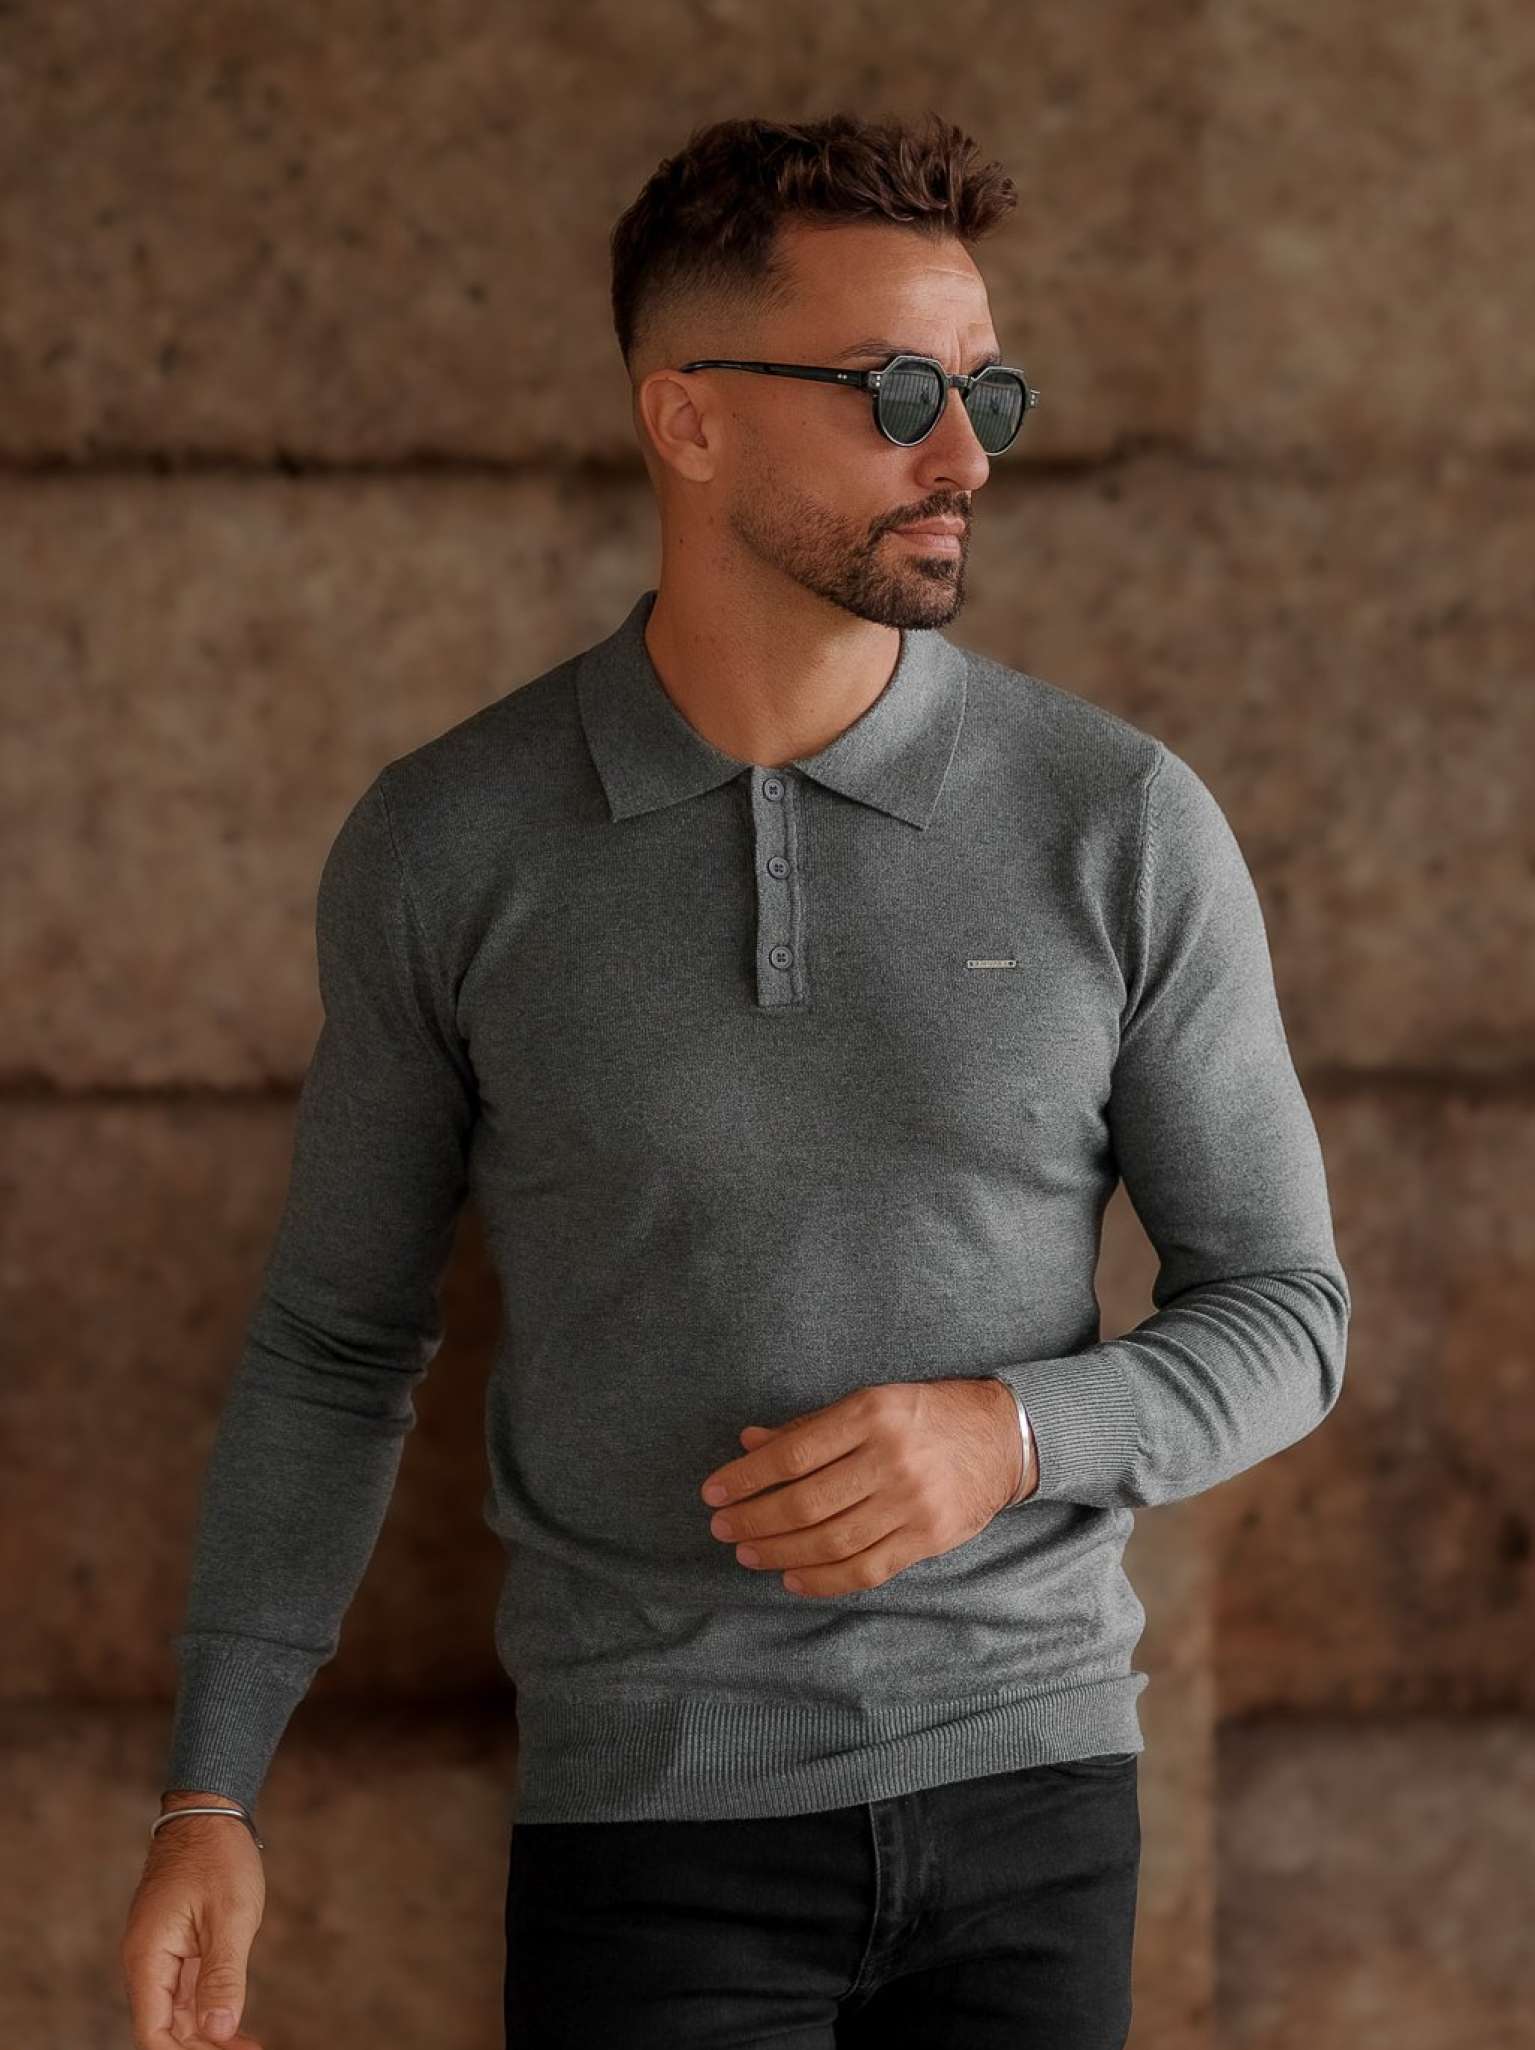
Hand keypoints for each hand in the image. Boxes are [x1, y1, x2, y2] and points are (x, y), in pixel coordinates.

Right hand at [121, 1810, 266, 2047]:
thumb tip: (219, 2031)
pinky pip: (185, 1991)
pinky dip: (208, 2010)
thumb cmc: (218, 1857)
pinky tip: (235, 2024)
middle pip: (164, 2029)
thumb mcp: (229, 1916)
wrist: (209, 1810)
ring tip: (248, 2046)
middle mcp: (145, 1961)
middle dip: (202, 2048)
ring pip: (175, 2013)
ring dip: (207, 2035)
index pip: (153, 2033)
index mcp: (148, 1957)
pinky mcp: (175, 1945)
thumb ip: (222, 1976)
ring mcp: (160, 1953)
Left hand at [699, 1378, 1030, 1598]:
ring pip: (831, 1541)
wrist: (1000, 1438)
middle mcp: (890, 1458)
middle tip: (722, 1528)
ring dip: (779, 1552)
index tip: (713, 1492)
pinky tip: (791, 1578)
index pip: (792, 1454)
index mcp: (870, 1413)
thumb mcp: (868, 1402)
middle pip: (805, 1503)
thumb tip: (748, 1443)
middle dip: (753, 1520)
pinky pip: (866, 1569)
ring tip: (747, 1552)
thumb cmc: (922, 1416)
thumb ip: (808, 1428)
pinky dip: (823, 1580)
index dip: (745, 1478)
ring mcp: (912, 1503)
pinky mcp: (928, 1538)